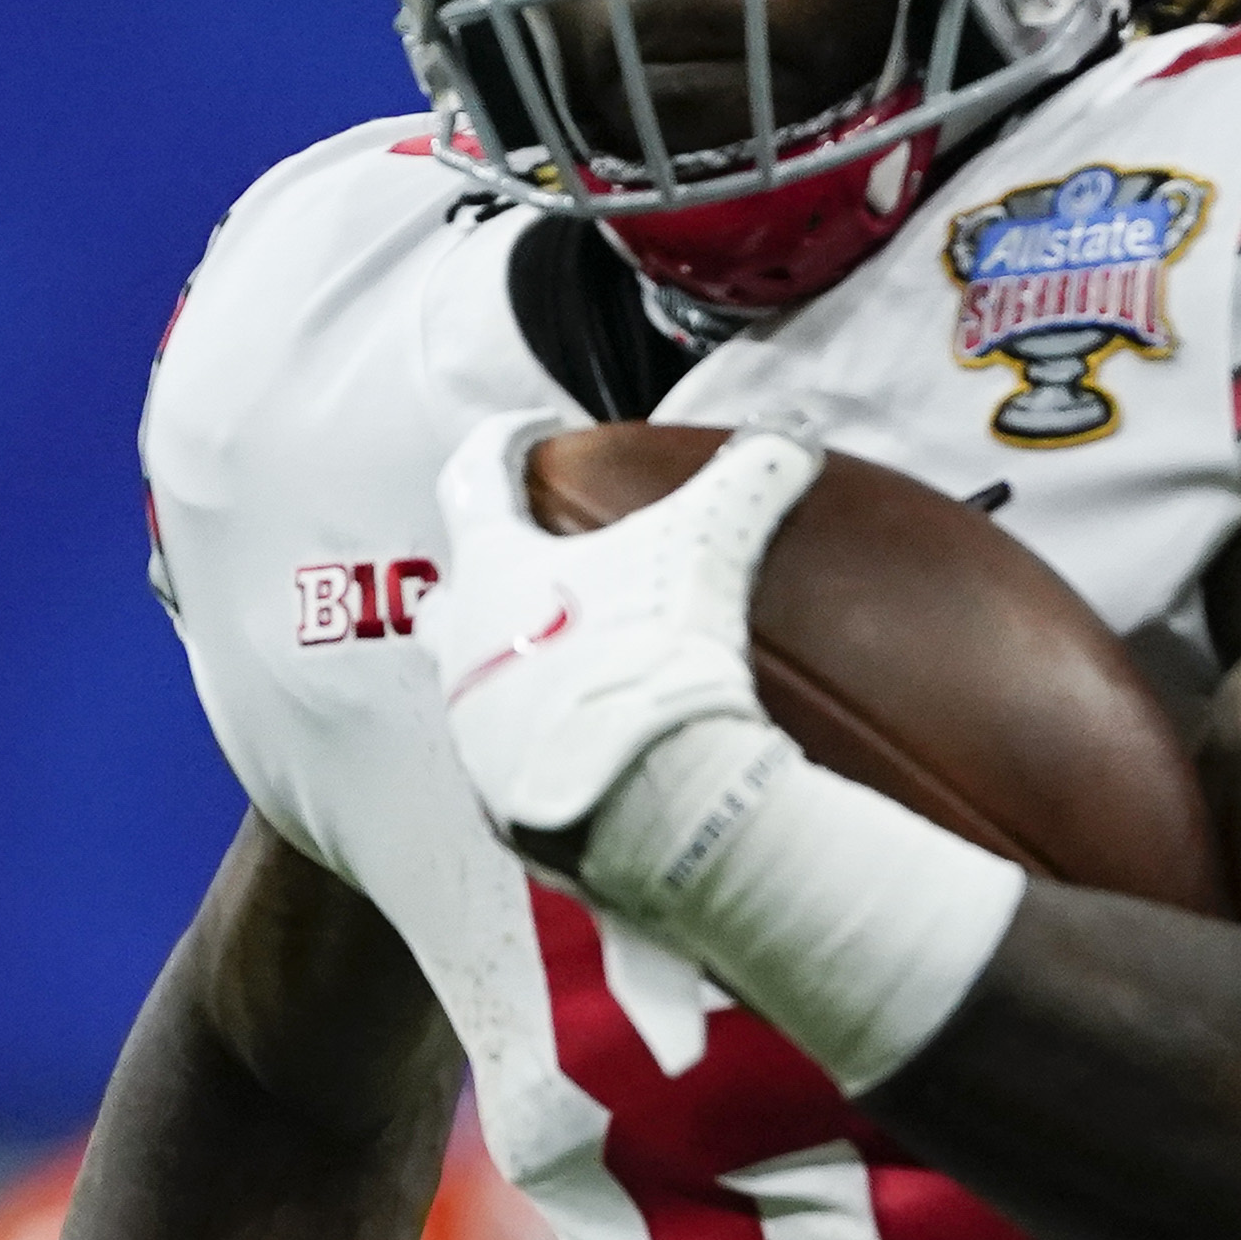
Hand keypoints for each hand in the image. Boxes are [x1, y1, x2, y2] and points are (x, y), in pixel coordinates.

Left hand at [420, 420, 816, 852]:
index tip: (539, 431)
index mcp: (491, 572)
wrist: (643, 799)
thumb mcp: (710, 546)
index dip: (505, 440)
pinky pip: (520, 766)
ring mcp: (475, 736)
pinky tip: (600, 749)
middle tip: (541, 574)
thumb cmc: (651, 651)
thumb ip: (749, 478)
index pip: (473, 478)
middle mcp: (461, 651)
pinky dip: (554, 748)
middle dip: (485, 581)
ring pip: (478, 690)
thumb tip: (792, 435)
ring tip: (582, 669)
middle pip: (448, 601)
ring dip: (521, 671)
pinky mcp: (502, 808)